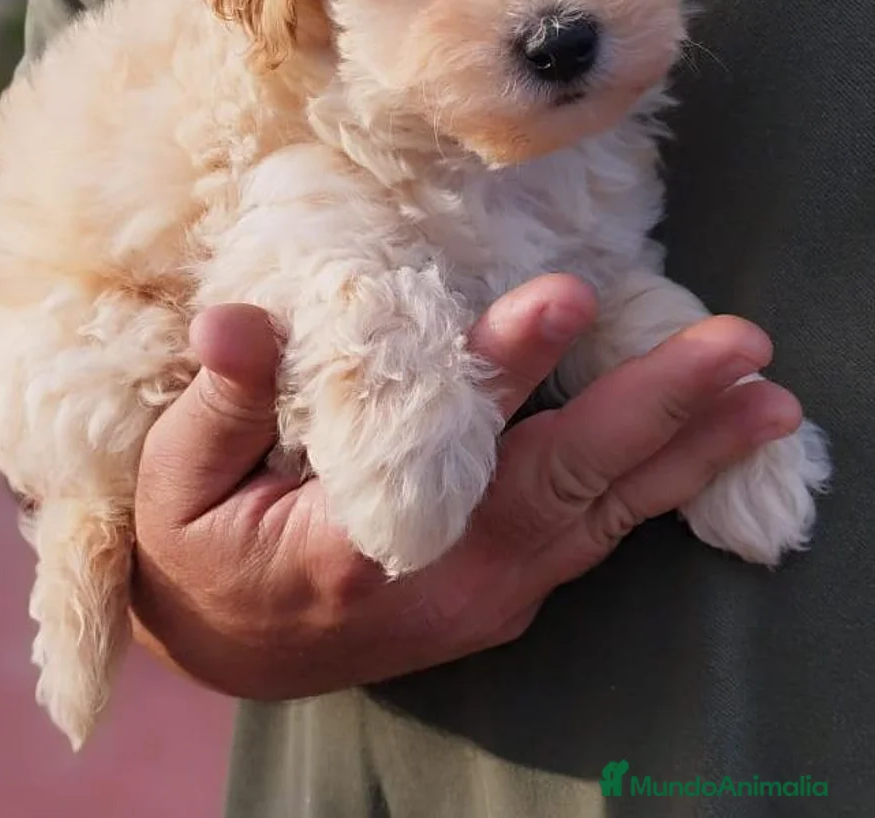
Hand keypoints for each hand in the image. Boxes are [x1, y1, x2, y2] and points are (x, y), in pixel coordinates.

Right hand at [130, 275, 799, 698]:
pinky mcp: (504, 591)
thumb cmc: (198, 548)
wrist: (228, 648)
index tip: (562, 300)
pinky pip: (593, 533)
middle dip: (654, 410)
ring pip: (600, 516)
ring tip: (767, 402)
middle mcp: (442, 576)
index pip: (444, 448)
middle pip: (563, 486)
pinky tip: (709, 445)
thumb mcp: (180, 475)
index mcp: (352, 545)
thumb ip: (223, 399)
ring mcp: (484, 593)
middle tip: (739, 350)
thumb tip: (232, 319)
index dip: (502, 369)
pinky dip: (658, 486)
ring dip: (687, 454)